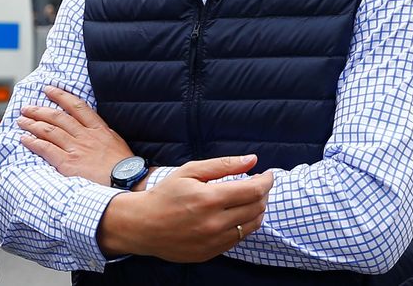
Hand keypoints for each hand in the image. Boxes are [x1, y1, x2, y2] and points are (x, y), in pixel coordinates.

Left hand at [17, 86, 133, 185]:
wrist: (128, 183)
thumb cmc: (123, 168)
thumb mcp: (116, 142)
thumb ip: (102, 133)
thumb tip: (93, 128)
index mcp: (98, 129)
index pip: (76, 106)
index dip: (60, 96)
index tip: (48, 90)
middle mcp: (85, 136)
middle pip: (58, 117)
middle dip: (39, 110)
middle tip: (26, 108)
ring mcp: (76, 149)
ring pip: (49, 131)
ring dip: (32, 124)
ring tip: (22, 121)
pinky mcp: (68, 164)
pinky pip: (46, 149)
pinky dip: (33, 142)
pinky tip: (25, 139)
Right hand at [98, 156, 272, 262]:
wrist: (143, 225)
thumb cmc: (165, 194)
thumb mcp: (190, 171)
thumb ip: (223, 165)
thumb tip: (253, 160)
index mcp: (209, 198)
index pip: (253, 190)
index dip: (266, 181)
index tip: (269, 174)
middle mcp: (214, 222)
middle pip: (256, 208)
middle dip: (263, 193)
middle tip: (259, 184)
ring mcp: (214, 241)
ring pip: (252, 225)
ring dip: (257, 210)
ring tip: (250, 199)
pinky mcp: (211, 253)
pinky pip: (238, 239)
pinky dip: (243, 225)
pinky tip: (236, 215)